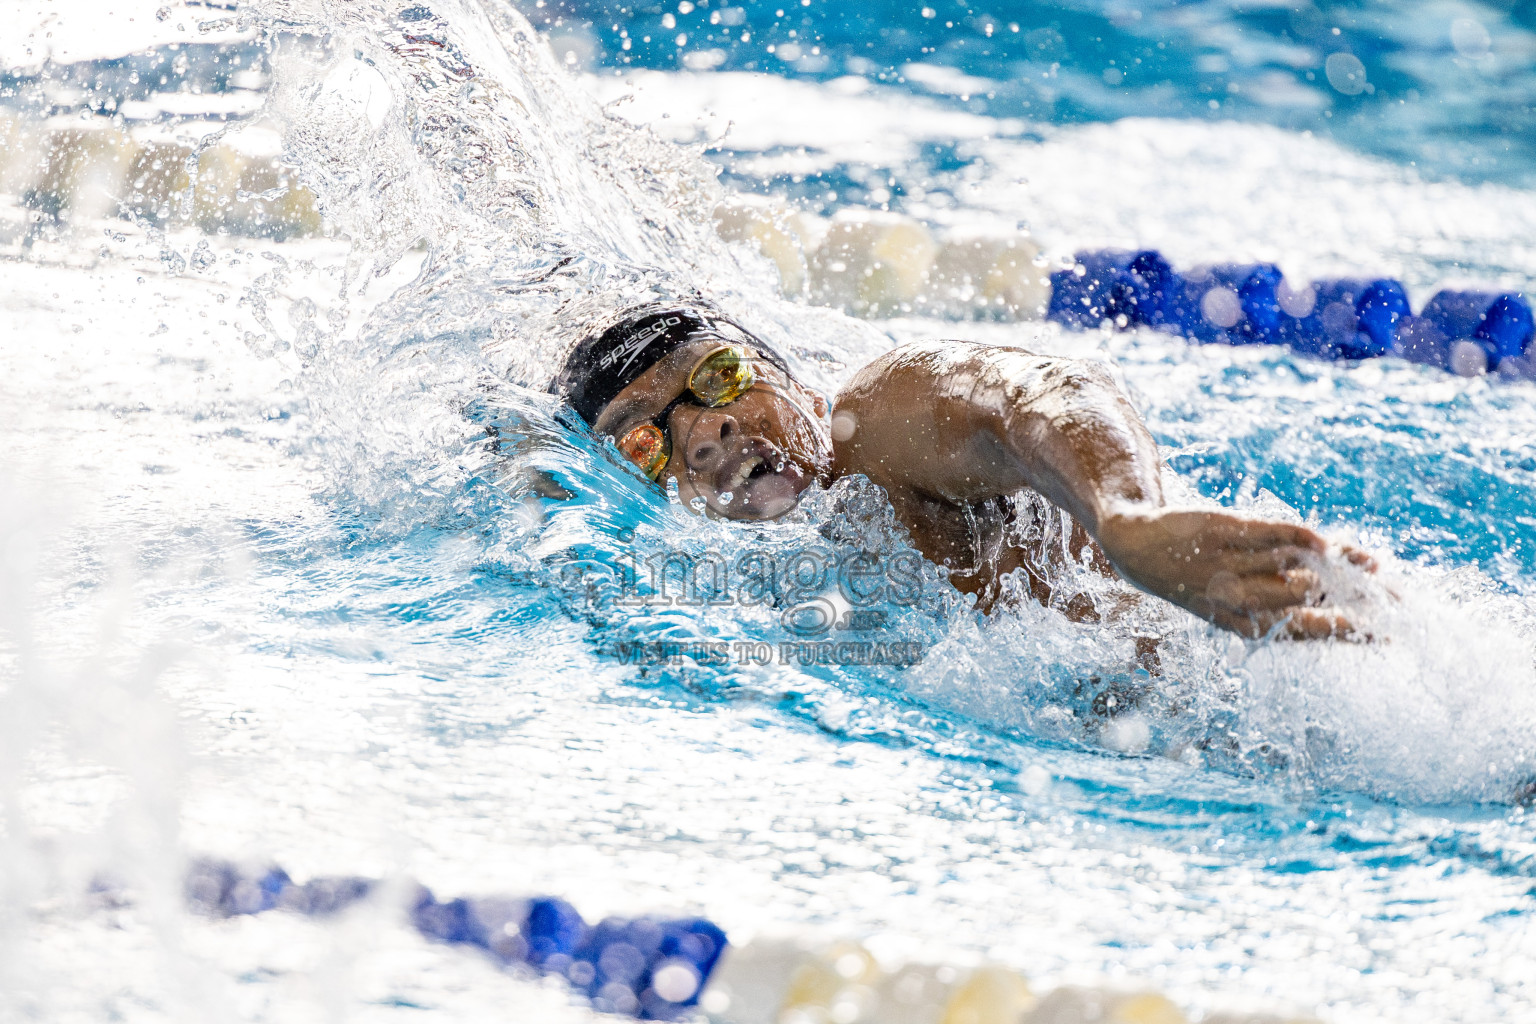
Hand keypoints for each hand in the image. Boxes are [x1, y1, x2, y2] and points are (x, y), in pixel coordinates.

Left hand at [1097, 508, 1370, 640]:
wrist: (1136, 544)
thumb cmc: (1204, 570)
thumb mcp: (1248, 588)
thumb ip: (1301, 589)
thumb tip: (1360, 587)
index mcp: (1246, 625)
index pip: (1306, 633)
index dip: (1351, 635)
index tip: (1393, 635)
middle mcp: (1236, 600)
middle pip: (1304, 604)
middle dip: (1355, 604)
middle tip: (1397, 602)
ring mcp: (1226, 566)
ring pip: (1289, 571)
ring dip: (1333, 568)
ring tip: (1370, 567)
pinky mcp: (1218, 531)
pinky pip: (1265, 533)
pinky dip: (1296, 536)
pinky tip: (1324, 542)